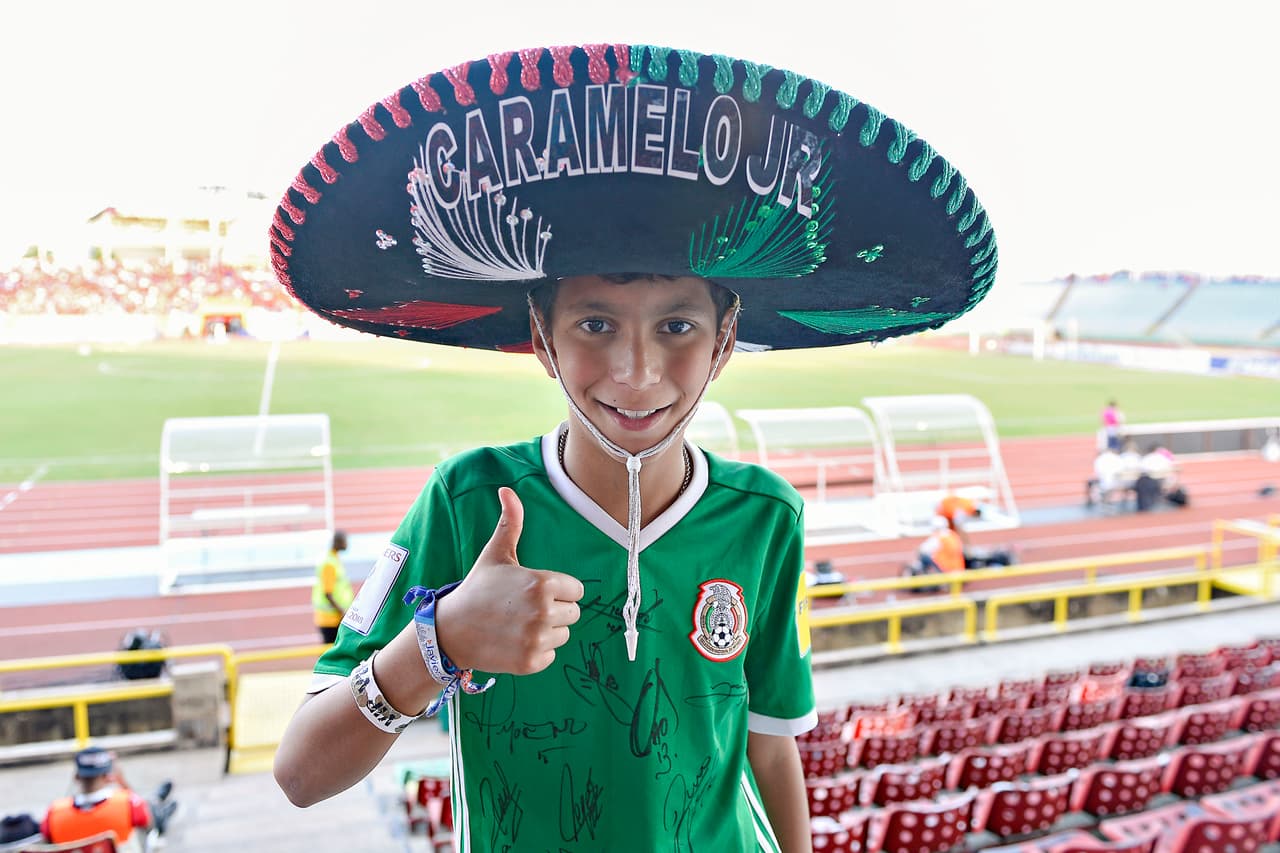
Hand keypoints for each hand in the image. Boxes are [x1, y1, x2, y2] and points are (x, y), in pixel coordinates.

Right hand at [434, 487, 583, 674]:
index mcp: (543, 583)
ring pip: (563, 635)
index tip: (533, 591)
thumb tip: (507, 489)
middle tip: (523, 609)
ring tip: (518, 624)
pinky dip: (536, 651)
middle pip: (573, 613)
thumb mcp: (496, 554)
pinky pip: (551, 655)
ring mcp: (537, 639)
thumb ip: (511, 522)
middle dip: (554, 611)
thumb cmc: (478, 589)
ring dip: (546, 632)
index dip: (558, 590)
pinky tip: (514, 642)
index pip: (577, 590)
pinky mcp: (531, 662)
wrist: (451, 631)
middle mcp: (543, 612)